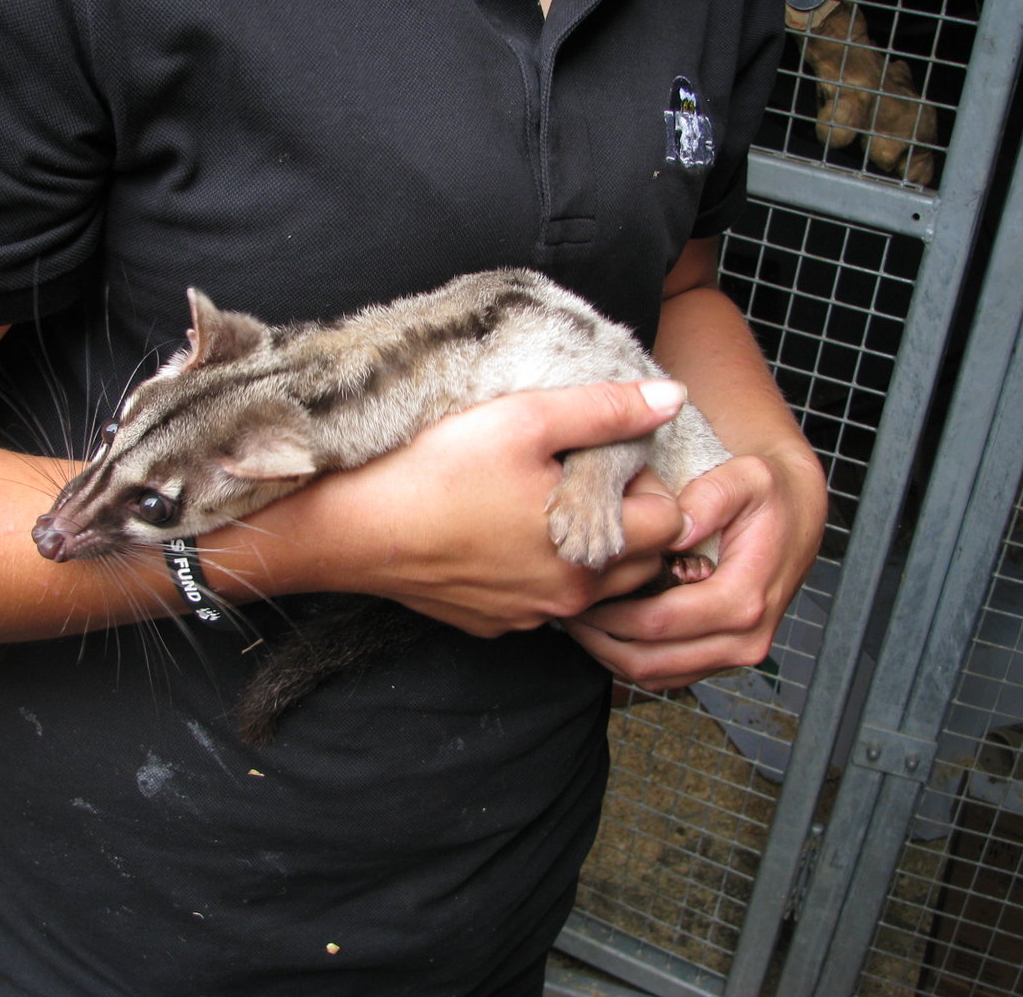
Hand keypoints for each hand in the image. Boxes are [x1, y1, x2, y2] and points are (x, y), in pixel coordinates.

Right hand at [260, 380, 692, 636]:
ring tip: (536, 500)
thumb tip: (673, 400)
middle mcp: (568, 598)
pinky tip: (495, 531)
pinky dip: (534, 568)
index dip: (644, 479)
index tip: (600, 454)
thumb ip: (607, 411)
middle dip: (623, 516)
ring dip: (581, 545)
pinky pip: (537, 597)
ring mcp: (527, 616)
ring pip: (588, 582)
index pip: (669, 520)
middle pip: (637, 558)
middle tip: (573, 472)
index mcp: (591, 552)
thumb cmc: (436, 470)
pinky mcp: (489, 622)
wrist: (350, 529)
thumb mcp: (527, 419)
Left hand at [563, 449, 825, 688]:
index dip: (609, 615)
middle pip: (650, 660)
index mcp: (743, 599)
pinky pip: (668, 674)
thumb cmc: (767, 495)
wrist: (795, 514)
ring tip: (579, 621)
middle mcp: (744, 638)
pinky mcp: (723, 656)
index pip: (659, 624)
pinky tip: (606, 630)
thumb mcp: (746, 478)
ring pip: (656, 675)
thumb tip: (677, 527)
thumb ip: (711, 498)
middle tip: (566, 611)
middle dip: (600, 640)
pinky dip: (631, 659)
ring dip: (610, 654)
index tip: (576, 594)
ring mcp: (735, 653)